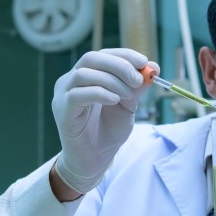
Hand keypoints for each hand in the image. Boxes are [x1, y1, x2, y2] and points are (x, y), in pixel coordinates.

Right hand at [52, 49, 153, 193]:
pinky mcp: (61, 110)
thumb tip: (153, 67)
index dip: (124, 55)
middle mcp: (70, 81)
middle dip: (119, 65)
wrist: (95, 160)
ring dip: (111, 81)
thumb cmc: (108, 132)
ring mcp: (63, 94)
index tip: (144, 62)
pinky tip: (114, 101)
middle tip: (138, 80)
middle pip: (91, 58)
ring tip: (127, 96)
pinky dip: (99, 93)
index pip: (102, 55)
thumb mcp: (128, 106)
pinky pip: (77, 94)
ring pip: (84, 74)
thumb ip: (136, 88)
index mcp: (86, 76)